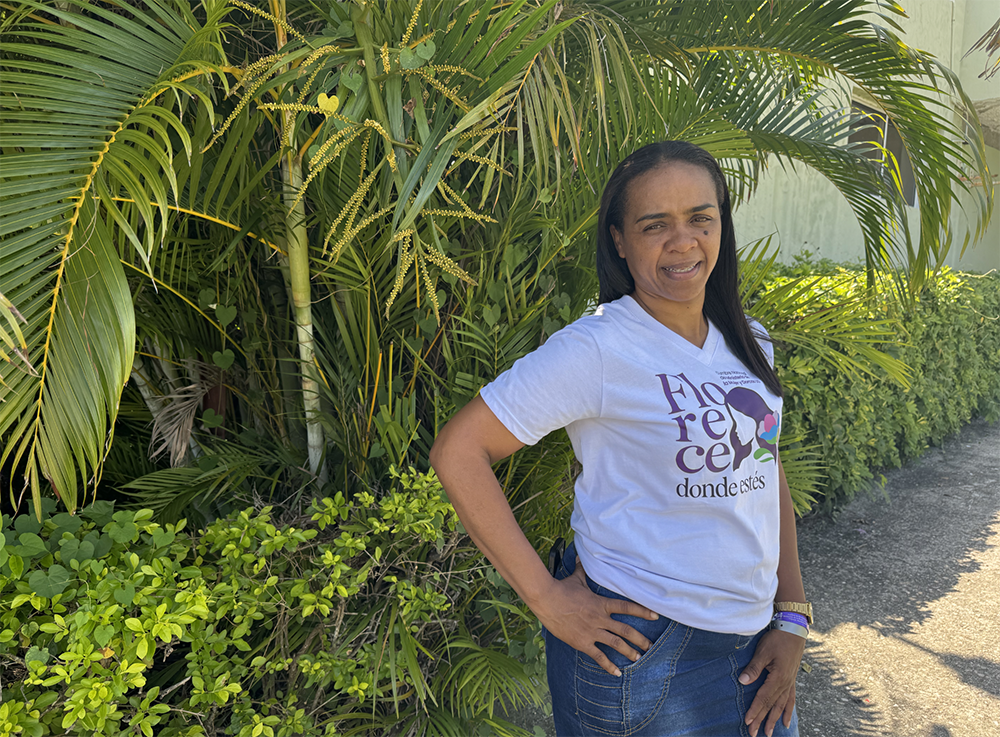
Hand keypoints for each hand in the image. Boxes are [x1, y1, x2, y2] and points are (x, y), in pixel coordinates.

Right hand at [533, 558, 660, 676]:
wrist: (546, 600)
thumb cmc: (561, 589)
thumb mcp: (576, 579)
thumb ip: (583, 571)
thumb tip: (581, 557)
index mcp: (601, 603)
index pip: (627, 607)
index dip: (643, 611)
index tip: (656, 616)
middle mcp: (600, 618)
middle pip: (625, 630)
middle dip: (640, 639)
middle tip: (650, 646)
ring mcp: (592, 631)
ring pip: (616, 644)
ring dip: (629, 652)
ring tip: (638, 658)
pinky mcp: (582, 642)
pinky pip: (599, 656)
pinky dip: (609, 665)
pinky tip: (617, 673)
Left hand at [739, 628, 804, 736]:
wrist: (794, 632)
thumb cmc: (777, 640)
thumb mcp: (763, 652)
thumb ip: (754, 668)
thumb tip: (743, 681)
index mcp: (778, 678)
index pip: (763, 698)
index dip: (755, 711)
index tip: (748, 722)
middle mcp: (785, 684)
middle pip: (772, 706)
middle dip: (762, 720)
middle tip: (754, 734)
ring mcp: (789, 683)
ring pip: (781, 706)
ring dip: (774, 719)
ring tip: (769, 733)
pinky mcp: (791, 680)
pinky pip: (790, 700)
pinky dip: (787, 711)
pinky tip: (785, 721)